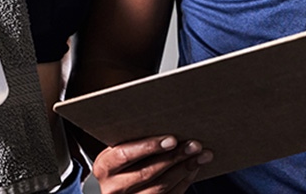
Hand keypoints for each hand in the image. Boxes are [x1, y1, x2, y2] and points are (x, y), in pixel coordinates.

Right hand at [92, 135, 212, 193]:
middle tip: (194, 144)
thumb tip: (166, 120)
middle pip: (147, 172)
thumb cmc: (118, 164)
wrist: (111, 191)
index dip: (149, 146)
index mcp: (104, 167)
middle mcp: (113, 188)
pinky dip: (183, 183)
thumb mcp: (117, 151)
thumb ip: (133, 140)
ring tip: (200, 156)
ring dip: (184, 170)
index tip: (172, 139)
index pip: (126, 154)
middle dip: (174, 157)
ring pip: (160, 188)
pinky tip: (192, 169)